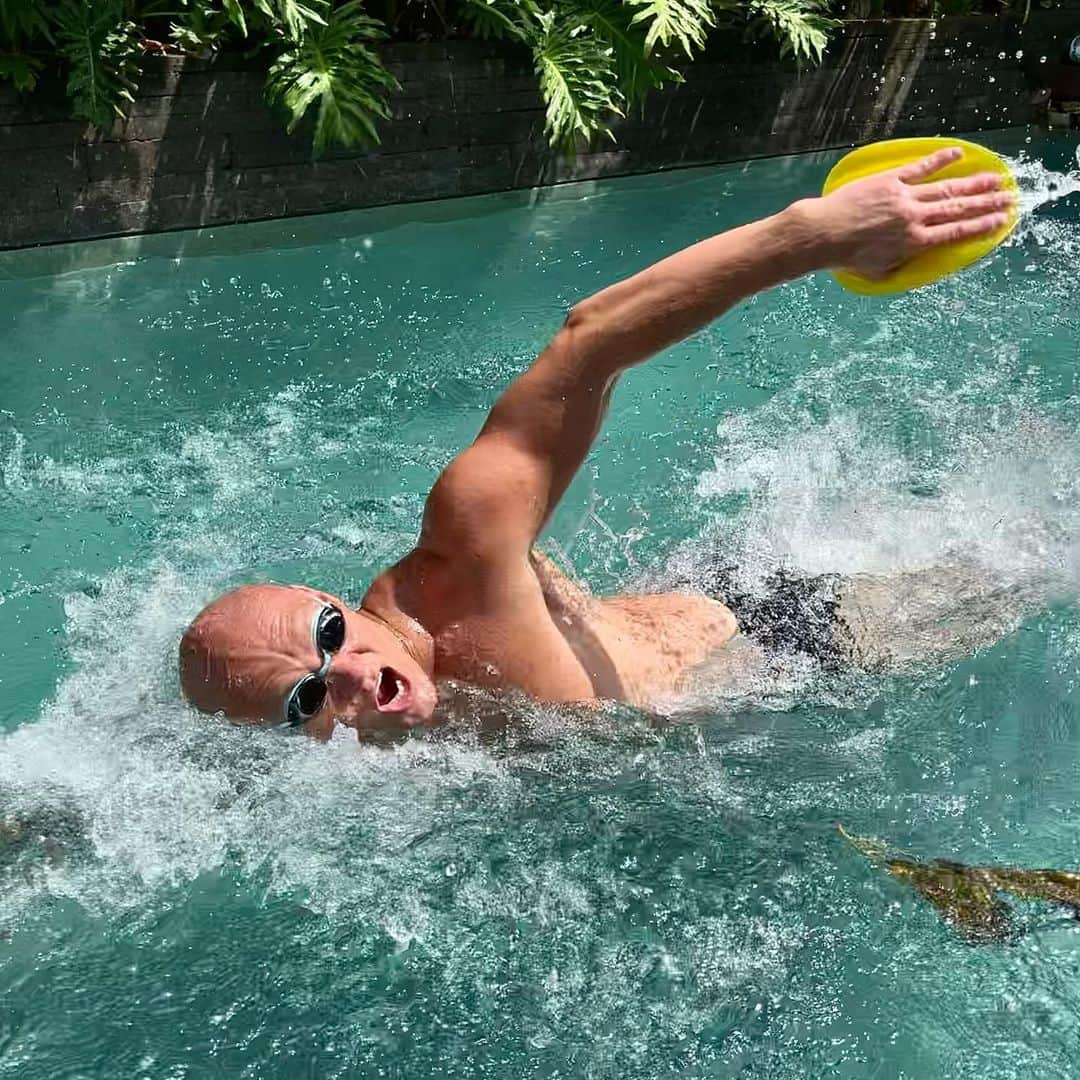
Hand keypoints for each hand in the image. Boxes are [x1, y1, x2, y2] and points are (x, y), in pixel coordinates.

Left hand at [802, 147, 1014, 279]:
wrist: (823, 234)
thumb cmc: (847, 257)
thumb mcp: (879, 273)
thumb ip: (902, 267)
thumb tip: (918, 265)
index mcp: (915, 243)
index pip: (956, 233)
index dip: (981, 226)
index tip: (1000, 221)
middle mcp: (915, 218)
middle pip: (958, 208)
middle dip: (986, 203)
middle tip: (1009, 197)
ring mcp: (905, 197)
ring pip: (946, 188)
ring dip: (973, 182)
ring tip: (995, 178)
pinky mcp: (891, 180)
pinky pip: (920, 168)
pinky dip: (940, 160)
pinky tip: (958, 154)